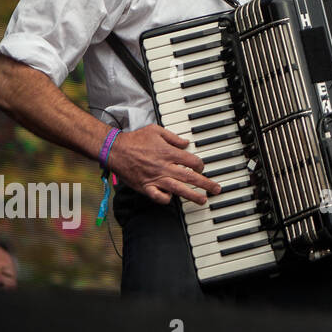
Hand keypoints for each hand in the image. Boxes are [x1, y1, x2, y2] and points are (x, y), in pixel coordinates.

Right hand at [106, 124, 221, 205]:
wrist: (115, 150)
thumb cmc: (135, 139)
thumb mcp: (157, 130)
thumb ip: (174, 137)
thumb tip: (186, 143)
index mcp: (169, 153)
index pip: (193, 162)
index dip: (201, 165)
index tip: (201, 168)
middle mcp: (165, 167)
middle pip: (191, 178)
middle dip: (206, 184)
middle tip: (216, 189)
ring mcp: (156, 178)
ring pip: (179, 190)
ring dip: (193, 196)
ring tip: (203, 200)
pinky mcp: (145, 187)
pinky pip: (159, 197)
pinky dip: (166, 199)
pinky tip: (171, 197)